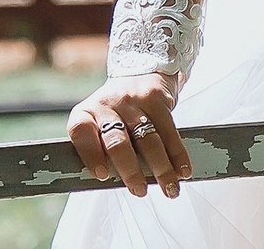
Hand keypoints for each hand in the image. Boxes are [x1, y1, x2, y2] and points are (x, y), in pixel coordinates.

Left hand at [67, 73, 190, 197]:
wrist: (138, 72)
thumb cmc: (115, 111)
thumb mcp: (98, 124)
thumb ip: (101, 151)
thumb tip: (112, 183)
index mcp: (86, 114)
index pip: (82, 132)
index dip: (90, 154)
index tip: (102, 175)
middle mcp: (107, 105)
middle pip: (117, 141)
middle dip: (130, 170)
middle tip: (139, 190)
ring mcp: (132, 101)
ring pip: (148, 139)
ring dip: (161, 168)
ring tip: (168, 188)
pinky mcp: (156, 98)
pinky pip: (169, 131)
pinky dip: (177, 155)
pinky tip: (181, 170)